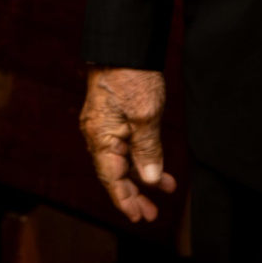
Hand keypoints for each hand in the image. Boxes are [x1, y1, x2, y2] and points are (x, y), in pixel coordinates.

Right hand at [80, 67, 174, 222]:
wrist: (123, 45)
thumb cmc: (132, 77)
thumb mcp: (145, 117)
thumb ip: (147, 151)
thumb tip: (150, 180)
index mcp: (101, 138)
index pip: (112, 179)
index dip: (126, 200)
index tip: (140, 217)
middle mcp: (97, 135)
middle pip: (114, 174)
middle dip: (134, 195)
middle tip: (152, 214)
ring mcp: (103, 126)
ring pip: (121, 161)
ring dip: (141, 177)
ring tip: (164, 190)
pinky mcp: (111, 116)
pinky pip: (124, 146)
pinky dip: (140, 158)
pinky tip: (155, 163)